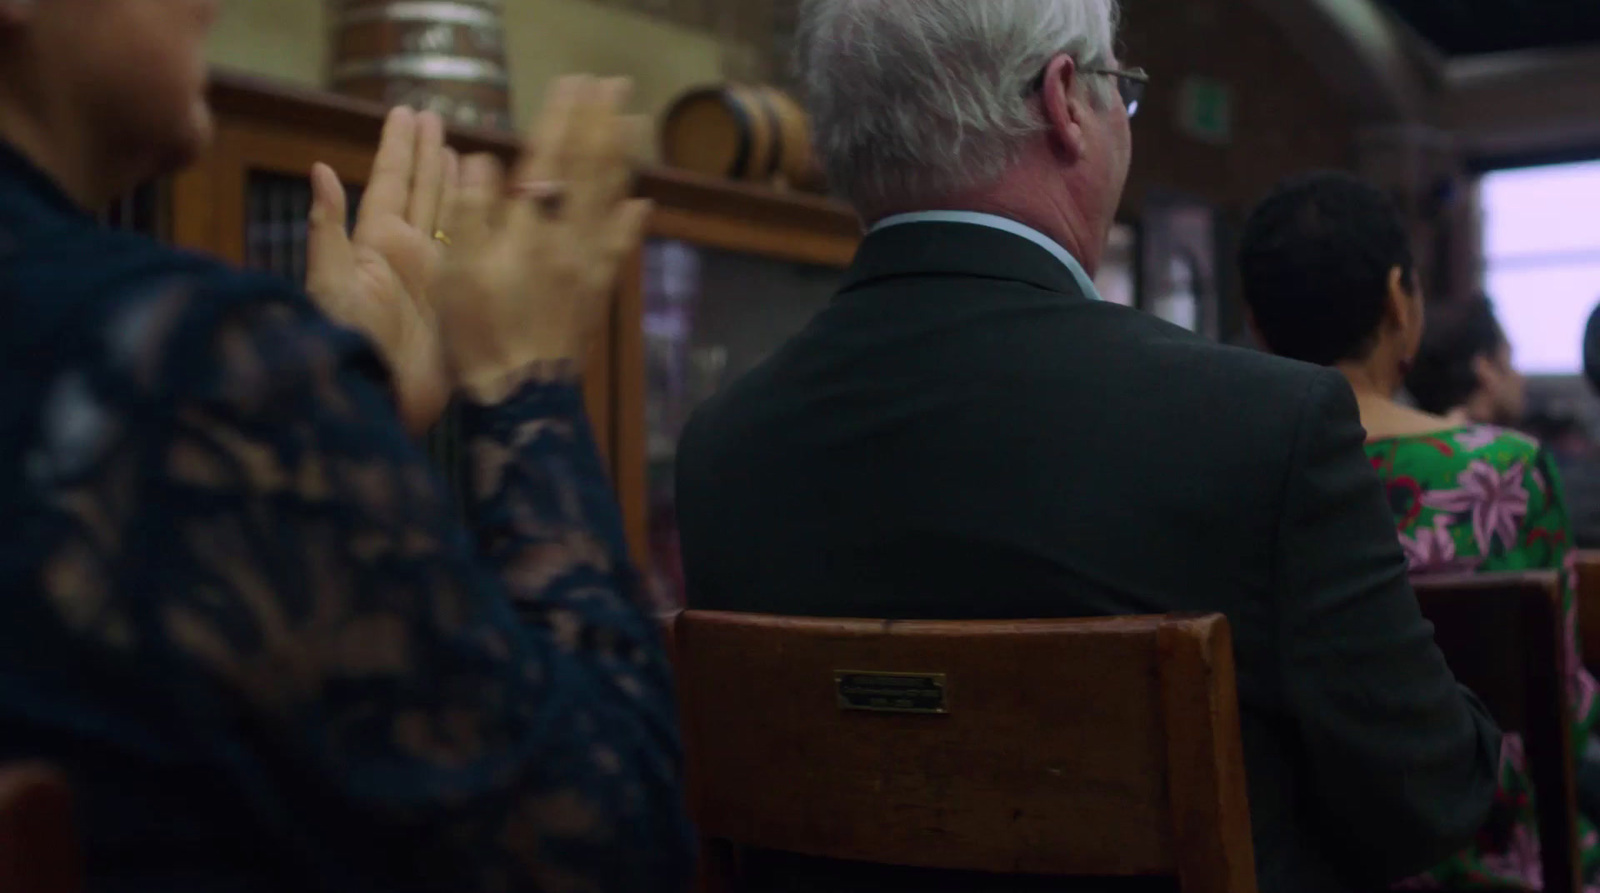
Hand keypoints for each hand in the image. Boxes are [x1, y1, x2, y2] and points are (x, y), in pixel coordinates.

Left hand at [306, 108, 458, 434]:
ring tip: (465, 152)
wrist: (378, 401)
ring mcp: (434, 281)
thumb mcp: (331, 285)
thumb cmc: (348, 344)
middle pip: (421, 194)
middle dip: (428, 157)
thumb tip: (321, 170)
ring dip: (454, 185)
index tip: (409, 113)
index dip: (399, 148)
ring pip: (448, 220)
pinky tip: (489, 210)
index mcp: (376, 245)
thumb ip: (329, 229)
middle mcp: (406, 258)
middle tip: (437, 120)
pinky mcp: (458, 305)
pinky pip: (473, 257)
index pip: (390, 184)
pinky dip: (481, 229)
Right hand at [435, 76, 649, 402]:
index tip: (574, 84)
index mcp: (529, 228)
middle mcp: (567, 239)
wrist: (523, 396)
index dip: (563, 118)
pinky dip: (630, 222)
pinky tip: (642, 202)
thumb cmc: (479, 334)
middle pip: (589, 170)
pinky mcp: (595, 292)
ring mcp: (587, 265)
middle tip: (615, 86)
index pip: (550, 159)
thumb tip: (484, 160)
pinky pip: (618, 248)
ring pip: (612, 199)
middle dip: (601, 124)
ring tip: (635, 123)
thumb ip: (471, 212)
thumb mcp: (457, 270)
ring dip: (624, 157)